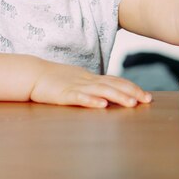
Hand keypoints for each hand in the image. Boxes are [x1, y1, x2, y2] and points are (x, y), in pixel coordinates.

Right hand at [30, 63, 151, 107]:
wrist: (32, 74)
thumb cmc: (53, 79)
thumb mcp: (76, 80)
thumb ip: (91, 85)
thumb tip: (107, 93)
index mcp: (89, 77)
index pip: (114, 80)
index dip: (131, 87)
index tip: (146, 95)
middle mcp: (86, 80)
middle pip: (112, 84)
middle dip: (131, 92)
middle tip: (146, 99)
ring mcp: (75, 86)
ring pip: (100, 91)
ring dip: (117, 97)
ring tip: (131, 103)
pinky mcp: (64, 94)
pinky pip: (80, 98)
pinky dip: (92, 101)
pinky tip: (102, 105)